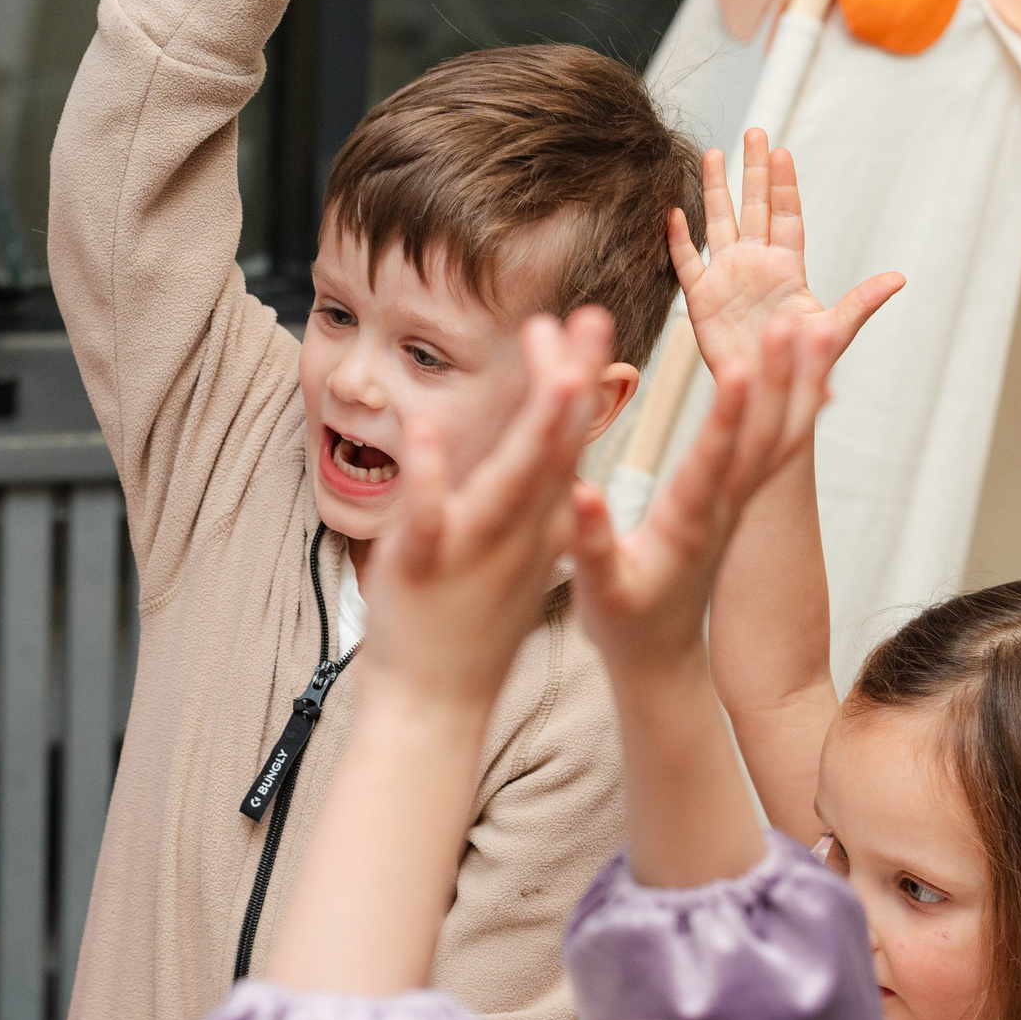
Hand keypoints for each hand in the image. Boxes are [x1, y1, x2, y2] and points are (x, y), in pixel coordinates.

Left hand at [360, 309, 614, 712]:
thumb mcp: (514, 548)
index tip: (591, 320)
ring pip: (511, 479)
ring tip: (556, 370)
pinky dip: (429, 476)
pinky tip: (426, 432)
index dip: (583, 380)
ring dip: (535, 424)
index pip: (571, 440)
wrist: (436, 701)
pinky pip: (428, 516)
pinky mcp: (424, 565)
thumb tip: (535, 442)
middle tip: (596, 318)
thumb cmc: (471, 619)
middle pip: (557, 448)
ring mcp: (475, 548)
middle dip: (577, 381)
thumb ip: (526, 491)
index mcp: (543, 523)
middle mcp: (521, 531)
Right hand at [570, 313, 839, 684]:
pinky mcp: (739, 498)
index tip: (740, 368)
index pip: (713, 462)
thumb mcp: (599, 592)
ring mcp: (738, 502)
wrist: (660, 658)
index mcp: (687, 525)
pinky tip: (807, 366)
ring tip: (816, 323)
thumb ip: (590, 545)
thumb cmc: (624, 625)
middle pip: (761, 437)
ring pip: (780, 434)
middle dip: (778, 377)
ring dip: (799, 380)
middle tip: (795, 318)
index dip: (727, 416)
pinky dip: (796, 400)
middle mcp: (723, 508)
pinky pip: (777, 442)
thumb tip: (579, 495)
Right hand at [672, 129, 902, 382]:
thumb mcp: (833, 331)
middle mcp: (755, 264)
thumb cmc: (799, 365)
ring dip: (716, 189)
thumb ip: (862, 302)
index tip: (782, 152)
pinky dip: (680, 238)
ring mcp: (726, 278)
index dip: (784, 184)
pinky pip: (686, 262)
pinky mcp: (700, 300)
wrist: (764, 392)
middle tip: (755, 131)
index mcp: (787, 268)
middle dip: (753, 170)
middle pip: (754, 207)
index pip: (786, 215)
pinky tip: (674, 212)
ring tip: (714, 153)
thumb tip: (900, 278)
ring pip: (719, 223)